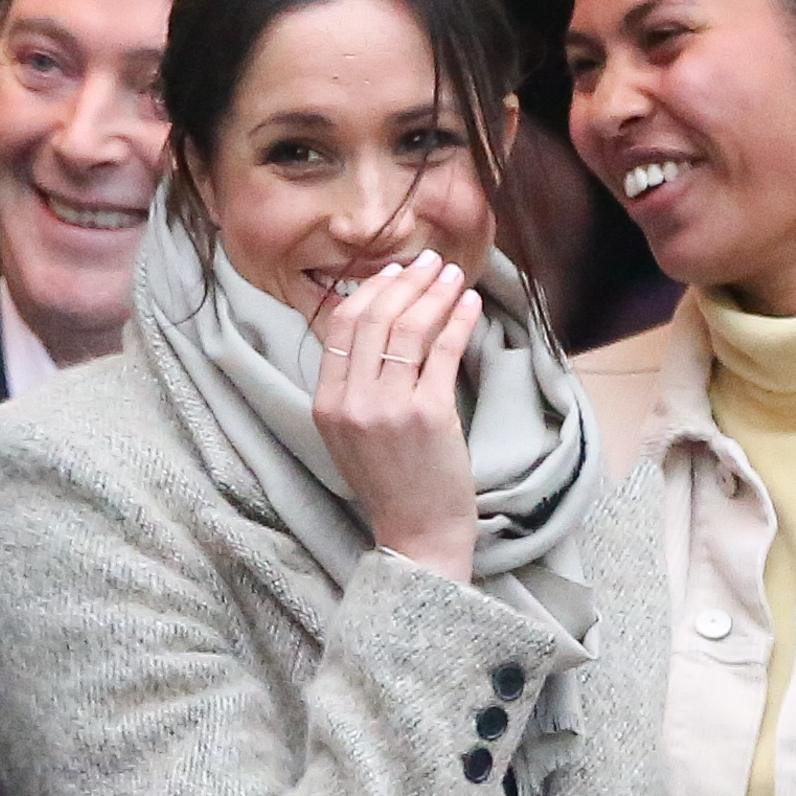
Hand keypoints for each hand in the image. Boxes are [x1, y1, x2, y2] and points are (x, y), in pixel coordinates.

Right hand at [311, 250, 483, 581]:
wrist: (417, 534)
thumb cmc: (392, 484)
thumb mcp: (351, 434)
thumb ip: (354, 386)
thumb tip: (375, 322)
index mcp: (326, 404)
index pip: (340, 328)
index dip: (368, 292)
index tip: (392, 272)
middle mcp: (351, 402)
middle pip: (374, 319)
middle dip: (404, 281)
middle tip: (428, 261)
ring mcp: (389, 407)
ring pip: (408, 328)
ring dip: (433, 293)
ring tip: (452, 275)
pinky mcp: (429, 413)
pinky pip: (443, 350)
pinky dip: (459, 320)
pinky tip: (470, 304)